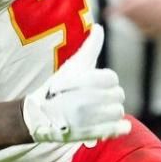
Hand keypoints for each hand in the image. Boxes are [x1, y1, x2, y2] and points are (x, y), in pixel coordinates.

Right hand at [23, 28, 130, 143]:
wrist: (40, 115)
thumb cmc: (59, 87)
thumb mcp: (74, 65)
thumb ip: (91, 47)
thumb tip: (99, 27)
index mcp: (85, 81)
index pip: (112, 78)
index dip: (106, 81)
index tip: (95, 84)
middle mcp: (87, 100)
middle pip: (118, 95)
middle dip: (110, 96)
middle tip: (97, 98)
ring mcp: (89, 118)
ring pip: (118, 111)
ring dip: (113, 111)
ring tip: (101, 111)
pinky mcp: (91, 134)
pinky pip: (116, 128)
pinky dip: (120, 127)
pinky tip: (118, 125)